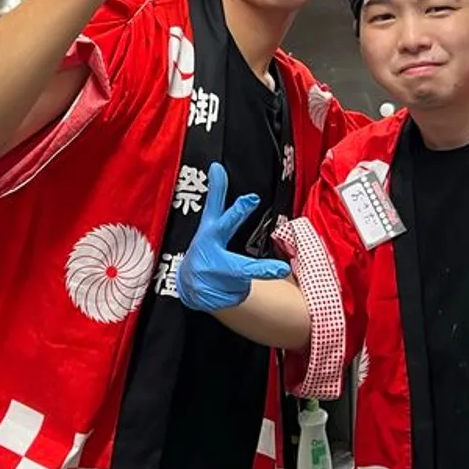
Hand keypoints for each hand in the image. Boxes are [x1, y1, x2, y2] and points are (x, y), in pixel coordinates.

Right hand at [177, 164, 291, 311]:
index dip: (238, 212)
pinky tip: (225, 289)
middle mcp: (212, 262)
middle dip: (261, 269)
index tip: (252, 199)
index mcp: (210, 238)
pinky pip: (240, 296)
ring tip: (227, 278)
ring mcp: (214, 284)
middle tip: (282, 270)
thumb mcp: (208, 223)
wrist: (186, 285)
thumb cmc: (202, 248)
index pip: (224, 222)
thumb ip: (216, 196)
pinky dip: (236, 293)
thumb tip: (217, 166)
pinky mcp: (219, 302)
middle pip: (240, 267)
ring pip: (244, 283)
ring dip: (241, 281)